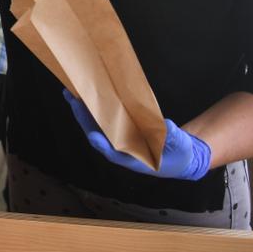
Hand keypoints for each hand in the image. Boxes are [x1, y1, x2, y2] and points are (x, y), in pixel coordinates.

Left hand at [63, 90, 211, 180]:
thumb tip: (167, 125)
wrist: (181, 158)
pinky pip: (104, 119)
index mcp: (132, 158)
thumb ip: (173, 137)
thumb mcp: (181, 146)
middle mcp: (121, 149)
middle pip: (96, 134)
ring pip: (96, 125)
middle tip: (73, 99)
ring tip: (71, 93)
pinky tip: (87, 96)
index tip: (92, 135)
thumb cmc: (180, 155)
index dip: (101, 143)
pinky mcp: (121, 131)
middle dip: (83, 117)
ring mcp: (119, 139)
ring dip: (84, 110)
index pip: (112, 152)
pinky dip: (94, 108)